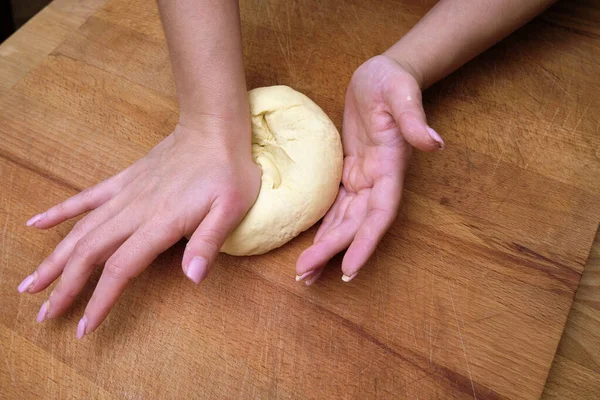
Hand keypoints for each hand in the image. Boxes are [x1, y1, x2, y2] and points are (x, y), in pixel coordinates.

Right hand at [18, 120, 260, 337]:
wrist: (212, 128)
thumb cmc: (228, 170)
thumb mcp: (231, 208)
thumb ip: (208, 242)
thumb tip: (193, 278)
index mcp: (160, 223)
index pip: (121, 268)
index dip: (102, 299)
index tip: (86, 327)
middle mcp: (134, 211)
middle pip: (90, 254)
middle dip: (66, 287)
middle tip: (45, 315)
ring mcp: (125, 194)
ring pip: (81, 230)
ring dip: (54, 259)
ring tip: (30, 284)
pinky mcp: (123, 180)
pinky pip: (86, 198)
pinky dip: (60, 212)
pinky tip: (35, 224)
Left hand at [296, 55, 443, 284]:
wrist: (381, 75)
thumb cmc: (392, 81)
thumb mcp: (401, 93)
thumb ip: (414, 119)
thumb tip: (435, 144)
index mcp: (391, 168)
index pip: (380, 214)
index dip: (365, 243)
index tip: (349, 269)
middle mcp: (378, 181)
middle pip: (356, 225)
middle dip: (332, 252)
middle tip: (304, 276)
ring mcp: (364, 179)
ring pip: (345, 222)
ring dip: (326, 248)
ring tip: (304, 273)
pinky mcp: (350, 173)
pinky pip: (337, 207)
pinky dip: (324, 227)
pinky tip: (311, 245)